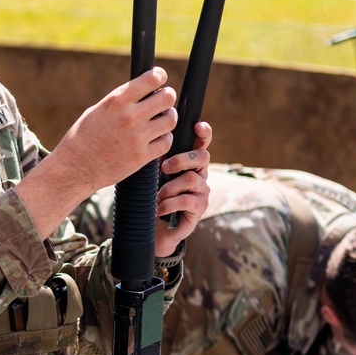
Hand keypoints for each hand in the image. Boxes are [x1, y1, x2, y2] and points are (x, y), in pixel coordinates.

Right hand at [18, 67, 177, 237]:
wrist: (75, 167)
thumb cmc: (83, 137)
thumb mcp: (98, 110)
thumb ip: (121, 101)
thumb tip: (142, 91)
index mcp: (117, 101)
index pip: (152, 79)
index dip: (160, 76)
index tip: (160, 79)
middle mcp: (130, 117)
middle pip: (168, 98)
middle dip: (167, 97)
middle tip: (163, 101)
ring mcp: (137, 137)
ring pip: (170, 120)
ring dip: (168, 118)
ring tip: (161, 120)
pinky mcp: (142, 156)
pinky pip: (166, 142)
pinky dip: (164, 138)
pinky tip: (157, 138)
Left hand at [154, 121, 211, 255]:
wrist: (152, 228)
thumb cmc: (151, 198)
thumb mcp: (152, 175)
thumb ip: (158, 159)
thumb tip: (152, 139)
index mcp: (189, 163)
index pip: (201, 143)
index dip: (204, 133)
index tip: (198, 126)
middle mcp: (200, 174)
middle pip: (202, 157)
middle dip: (181, 159)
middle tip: (164, 168)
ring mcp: (202, 191)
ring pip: (191, 179)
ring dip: (169, 188)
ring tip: (158, 197)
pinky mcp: (200, 208)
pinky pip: (187, 200)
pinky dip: (169, 204)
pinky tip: (159, 209)